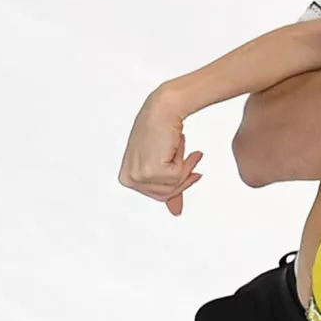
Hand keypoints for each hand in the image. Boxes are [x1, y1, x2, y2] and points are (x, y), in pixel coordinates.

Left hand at [118, 82, 203, 216]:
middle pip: (166, 194)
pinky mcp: (152, 170)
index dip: (178, 184)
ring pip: (174, 186)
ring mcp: (139, 175)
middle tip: (194, 157)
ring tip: (183, 147)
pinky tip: (179, 144)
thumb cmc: (161, 129)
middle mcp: (129, 179)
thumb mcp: (162, 162)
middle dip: (184, 177)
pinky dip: (184, 160)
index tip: (190, 171)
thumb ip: (169, 187)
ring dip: (185, 166)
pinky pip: (178, 176)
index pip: (158, 195)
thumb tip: (176, 212)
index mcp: (126, 178)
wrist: (163, 108)